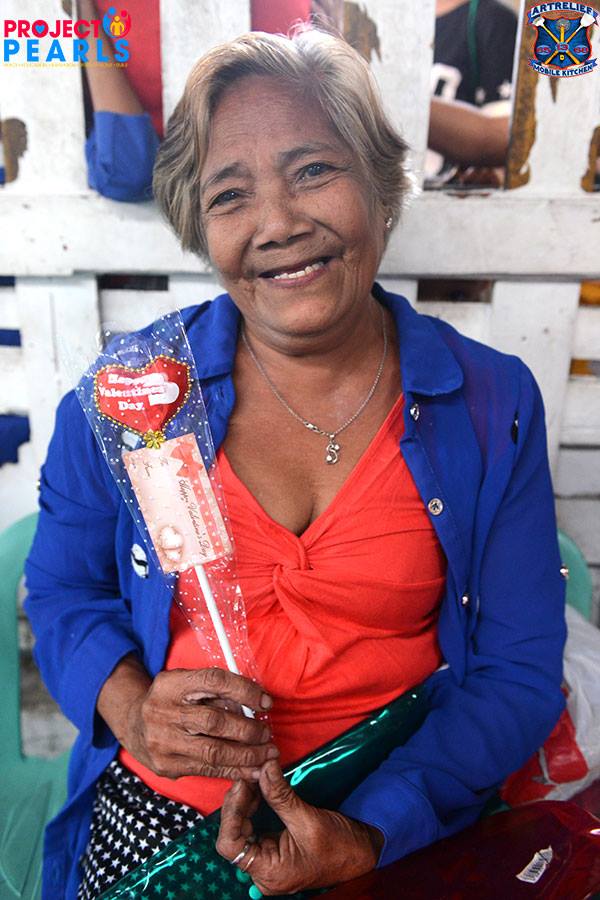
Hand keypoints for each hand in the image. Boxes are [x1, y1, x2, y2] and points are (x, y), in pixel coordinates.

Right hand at [98, 657, 278, 779]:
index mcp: (171, 683)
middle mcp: (163, 711)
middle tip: (267, 733)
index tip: (266, 702)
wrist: (133, 723)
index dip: (245, 691)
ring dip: (247, 755)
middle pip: (215, 721)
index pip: (214, 681)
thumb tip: (255, 704)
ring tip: (267, 754)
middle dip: (248, 729)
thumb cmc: (171, 700)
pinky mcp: (166, 766)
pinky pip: (207, 770)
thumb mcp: (186, 683)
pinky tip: (251, 770)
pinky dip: (233, 770)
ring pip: (213, 751)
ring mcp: (162, 741)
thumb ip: (215, 691)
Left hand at [216, 761, 383, 894]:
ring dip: (245, 800)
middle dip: (238, 801)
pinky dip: (254, 804)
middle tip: (249, 774)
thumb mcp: (308, 818)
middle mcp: (263, 870)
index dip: (231, 812)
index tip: (242, 784)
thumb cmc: (340, 845)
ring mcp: (267, 859)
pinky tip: (259, 787)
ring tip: (255, 777)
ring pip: (242, 827)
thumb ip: (280, 795)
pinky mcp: (273, 847)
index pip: (229, 845)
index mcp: (268, 872)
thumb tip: (263, 767)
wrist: (362, 851)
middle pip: (233, 834)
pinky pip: (254, 825)